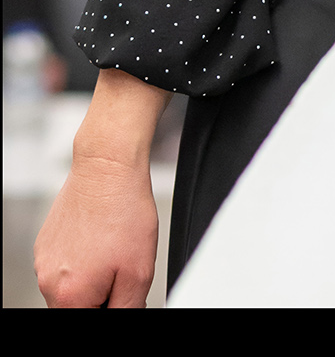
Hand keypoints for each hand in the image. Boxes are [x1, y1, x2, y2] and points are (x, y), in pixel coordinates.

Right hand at [35, 153, 158, 307]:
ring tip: (110, 246)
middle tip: (119, 266)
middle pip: (77, 307)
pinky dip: (81, 259)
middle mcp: (48, 282)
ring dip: (91, 277)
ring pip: (70, 287)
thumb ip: (127, 308)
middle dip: (100, 294)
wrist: (107, 166)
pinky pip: (63, 265)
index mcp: (69, 297)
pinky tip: (98, 236)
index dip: (109, 306)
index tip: (119, 290)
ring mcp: (42, 261)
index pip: (90, 321)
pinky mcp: (44, 243)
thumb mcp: (139, 272)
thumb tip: (121, 316)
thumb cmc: (124, 211)